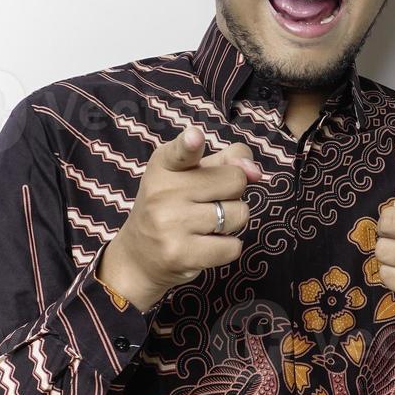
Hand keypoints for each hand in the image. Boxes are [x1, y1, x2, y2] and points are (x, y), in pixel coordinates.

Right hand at [98, 125, 262, 311]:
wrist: (139, 257)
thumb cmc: (174, 207)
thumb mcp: (192, 174)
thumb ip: (228, 160)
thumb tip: (255, 172)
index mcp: (164, 165)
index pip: (181, 151)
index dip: (190, 144)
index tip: (195, 137)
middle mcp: (163, 192)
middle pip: (235, 181)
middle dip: (232, 193)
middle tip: (206, 203)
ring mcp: (170, 224)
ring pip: (239, 214)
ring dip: (232, 221)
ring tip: (205, 225)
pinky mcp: (180, 254)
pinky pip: (233, 246)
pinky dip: (228, 247)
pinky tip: (205, 245)